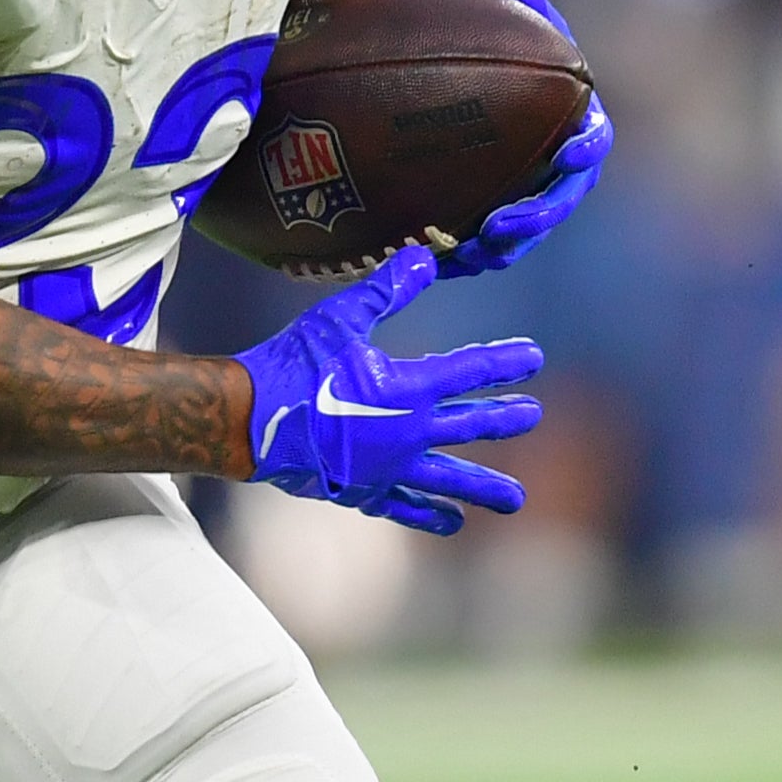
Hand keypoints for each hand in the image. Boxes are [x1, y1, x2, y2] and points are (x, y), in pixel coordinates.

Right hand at [234, 244, 543, 532]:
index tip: (533, 358)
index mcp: (408, 387)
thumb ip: (386, 291)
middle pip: (470, 425)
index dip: (503, 362)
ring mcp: (389, 466)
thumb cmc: (292, 364)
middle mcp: (408, 432)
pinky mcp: (363, 489)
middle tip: (532, 415)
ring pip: (449, 478)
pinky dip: (430, 515)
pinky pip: (405, 506)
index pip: (469, 372)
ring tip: (517, 499)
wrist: (248, 420)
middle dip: (504, 418)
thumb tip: (424, 258)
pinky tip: (452, 522)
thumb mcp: (339, 318)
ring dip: (485, 487)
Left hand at [435, 0, 606, 279]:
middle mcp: (559, 170)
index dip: (586, 150)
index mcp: (576, 125)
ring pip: (523, 236)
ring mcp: (529, 202)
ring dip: (503, 246)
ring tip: (471, 249)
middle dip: (537, 216)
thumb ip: (514, 3)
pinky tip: (435, 254)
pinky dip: (465, 255)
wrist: (461, 93)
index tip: (565, 152)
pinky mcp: (494, 227)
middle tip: (502, 222)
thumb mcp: (506, 23)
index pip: (594, 140)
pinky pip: (483, 250)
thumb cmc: (496, 55)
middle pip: (560, 201)